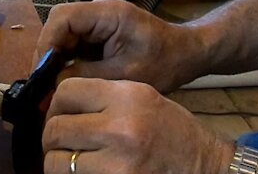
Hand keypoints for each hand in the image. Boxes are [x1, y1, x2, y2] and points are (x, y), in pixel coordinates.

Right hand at [35, 0, 199, 93]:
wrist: (186, 54)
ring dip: (57, 58)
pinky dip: (67, 60)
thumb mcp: (123, 75)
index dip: (46, 42)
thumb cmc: (163, 63)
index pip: (62, 17)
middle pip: (59, 24)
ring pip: (64, 34)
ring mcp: (99, 19)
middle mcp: (99, 10)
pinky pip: (75, 41)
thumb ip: (86, 75)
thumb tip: (52, 83)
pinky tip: (66, 80)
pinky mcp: (100, 30)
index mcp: (108, 13)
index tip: (40, 72)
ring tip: (51, 85)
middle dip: (49, 53)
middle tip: (42, 84)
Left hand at [41, 78, 233, 173]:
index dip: (57, 104)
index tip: (61, 114)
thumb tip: (58, 103)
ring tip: (74, 161)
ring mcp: (116, 162)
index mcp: (126, 96)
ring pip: (56, 161)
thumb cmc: (171, 130)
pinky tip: (87, 172)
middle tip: (63, 143)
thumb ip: (103, 98)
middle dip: (53, 137)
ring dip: (59, 162)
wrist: (204, 164)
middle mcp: (119, 127)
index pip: (66, 91)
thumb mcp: (142, 98)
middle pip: (55, 128)